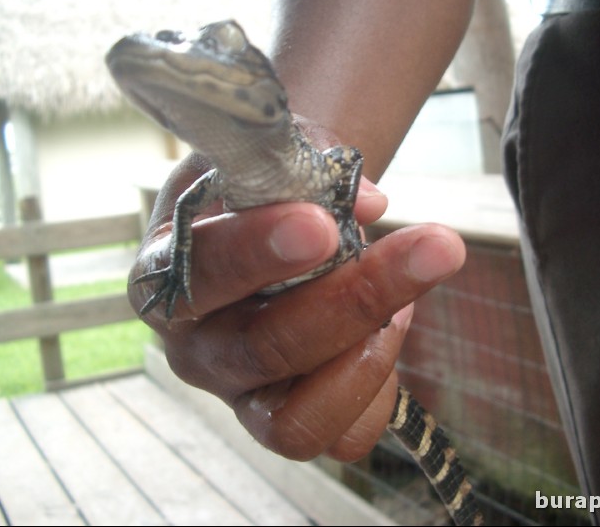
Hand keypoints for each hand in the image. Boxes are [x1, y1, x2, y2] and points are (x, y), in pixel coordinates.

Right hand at [129, 151, 465, 461]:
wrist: (270, 224)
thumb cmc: (262, 193)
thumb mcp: (271, 162)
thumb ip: (309, 169)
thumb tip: (368, 203)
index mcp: (165, 276)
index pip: (197, 275)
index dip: (256, 252)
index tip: (323, 224)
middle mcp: (193, 348)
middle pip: (263, 348)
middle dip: (355, 298)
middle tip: (433, 245)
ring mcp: (239, 395)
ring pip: (297, 419)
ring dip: (371, 355)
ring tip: (404, 300)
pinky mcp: (287, 421)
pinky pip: (344, 437)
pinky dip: (380, 389)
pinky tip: (391, 328)